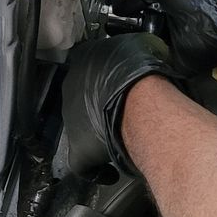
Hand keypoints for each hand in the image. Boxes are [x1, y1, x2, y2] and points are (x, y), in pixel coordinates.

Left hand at [61, 33, 178, 177]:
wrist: (139, 102)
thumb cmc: (142, 72)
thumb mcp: (142, 45)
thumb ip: (135, 49)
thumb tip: (145, 52)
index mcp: (84, 60)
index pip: (90, 69)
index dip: (106, 81)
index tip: (120, 88)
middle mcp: (71, 87)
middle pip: (83, 98)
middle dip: (100, 107)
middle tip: (123, 114)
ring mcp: (71, 119)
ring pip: (82, 127)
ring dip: (99, 133)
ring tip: (121, 139)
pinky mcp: (78, 149)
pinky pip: (83, 164)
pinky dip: (96, 169)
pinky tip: (111, 172)